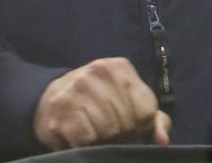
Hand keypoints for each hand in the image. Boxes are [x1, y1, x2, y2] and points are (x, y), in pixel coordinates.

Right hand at [33, 57, 170, 149]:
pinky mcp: (62, 109)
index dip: (138, 124)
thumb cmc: (96, 102)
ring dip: (102, 139)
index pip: (146, 110)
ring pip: (107, 132)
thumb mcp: (127, 100)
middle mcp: (98, 72)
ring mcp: (78, 88)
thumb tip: (162, 139)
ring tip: (93, 130)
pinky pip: (86, 140)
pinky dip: (85, 144)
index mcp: (119, 67)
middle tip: (106, 128)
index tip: (126, 122)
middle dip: (120, 133)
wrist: (49, 98)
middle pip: (127, 122)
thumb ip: (151, 119)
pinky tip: (79, 134)